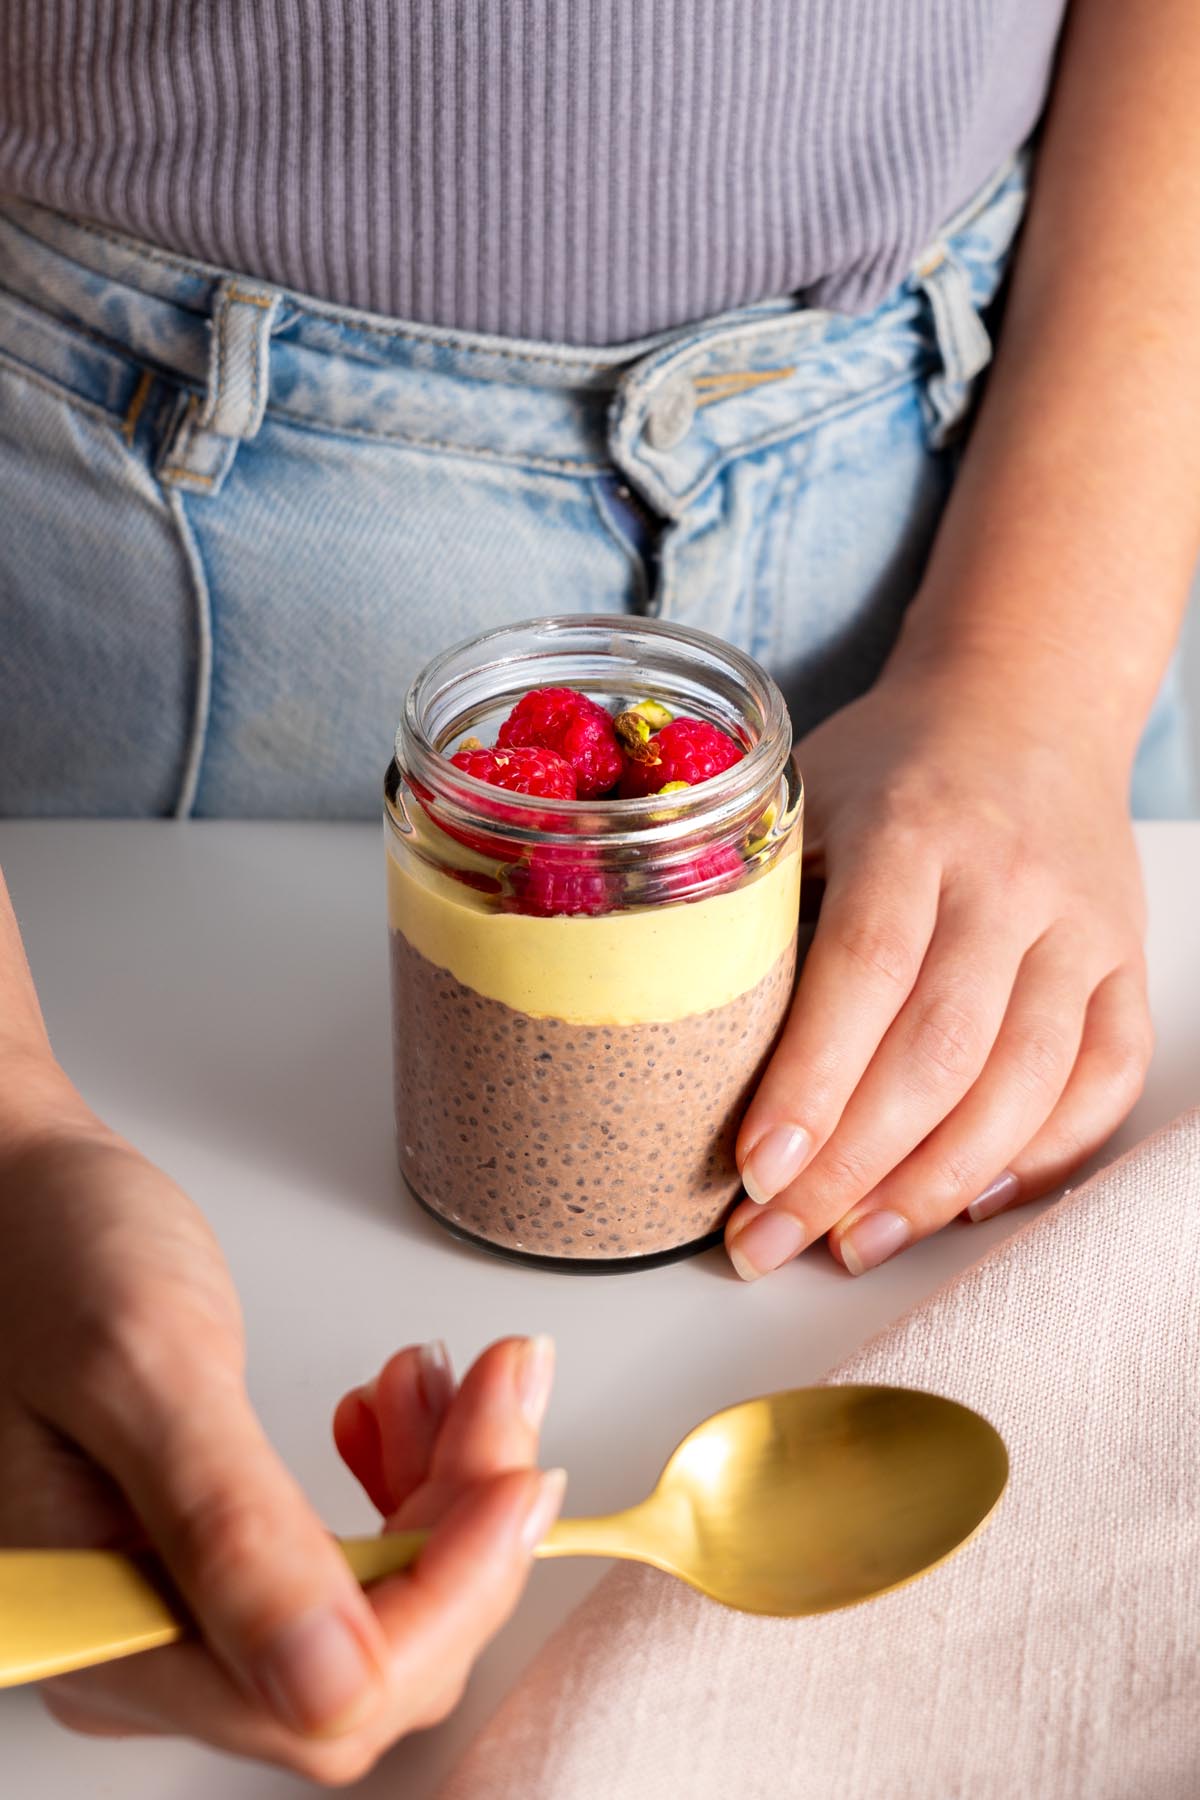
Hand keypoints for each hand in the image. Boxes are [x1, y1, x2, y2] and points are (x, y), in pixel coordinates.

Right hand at [0, 1124, 559, 1782]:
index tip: (516, 1475)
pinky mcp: (211, 1553)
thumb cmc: (40, 1251)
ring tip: (446, 1381)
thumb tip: (330, 1683)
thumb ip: (231, 1526)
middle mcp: (143, 1640)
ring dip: (444, 1492)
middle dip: (464, 1524)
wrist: (6, 1194)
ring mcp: (180, 1599)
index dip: (452, 1593)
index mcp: (106, 1625)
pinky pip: (351, 1563)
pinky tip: (387, 1413)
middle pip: (376, 1661)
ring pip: (382, 1609)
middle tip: (499, 1389)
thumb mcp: (144, 1362)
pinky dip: (403, 1483)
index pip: (330, 1698)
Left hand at [727, 663, 1151, 1278]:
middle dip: (849, 1166)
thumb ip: (756, 900)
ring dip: (937, 1183)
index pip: (864, 970)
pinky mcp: (1126, 960)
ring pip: (1028, 1081)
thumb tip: (670, 1039)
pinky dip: (1046, 1154)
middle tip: (770, 1241)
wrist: (1028, 702)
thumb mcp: (804, 793)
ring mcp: (1081, 926)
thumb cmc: (894, 765)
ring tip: (854, 1243)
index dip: (810, 1081)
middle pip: (939, 1049)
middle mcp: (1008, 881)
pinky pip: (1106, 1078)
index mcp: (913, 830)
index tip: (752, 1171)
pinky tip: (971, 1200)